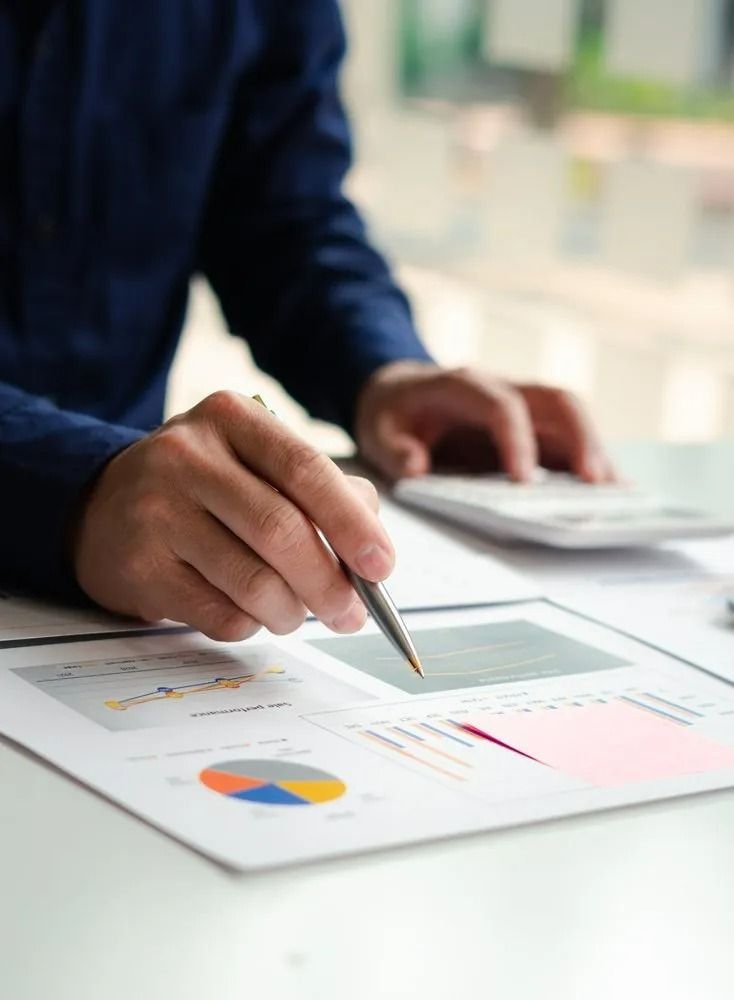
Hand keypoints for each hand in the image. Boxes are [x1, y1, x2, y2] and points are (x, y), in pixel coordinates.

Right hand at [73, 391, 393, 639]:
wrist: (103, 506)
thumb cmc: (203, 487)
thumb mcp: (256, 462)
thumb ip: (321, 490)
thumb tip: (372, 544)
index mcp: (231, 419)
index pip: (305, 469)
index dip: (351, 523)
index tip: (382, 565)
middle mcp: (188, 456)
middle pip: (281, 529)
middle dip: (330, 582)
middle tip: (351, 612)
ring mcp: (157, 511)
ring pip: (253, 581)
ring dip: (292, 612)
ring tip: (296, 614)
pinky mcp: (140, 567)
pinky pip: (219, 614)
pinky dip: (251, 625)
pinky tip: (250, 613)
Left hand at [355, 361, 613, 482]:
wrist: (398, 391)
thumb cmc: (394, 412)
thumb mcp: (377, 430)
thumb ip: (394, 448)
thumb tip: (417, 468)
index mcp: (463, 385)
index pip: (501, 406)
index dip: (517, 440)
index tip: (524, 481)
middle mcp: (503, 388)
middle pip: (555, 402)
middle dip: (580, 439)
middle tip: (596, 484)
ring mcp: (523, 406)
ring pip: (572, 418)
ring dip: (596, 452)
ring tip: (616, 496)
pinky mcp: (533, 427)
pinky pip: (569, 438)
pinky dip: (591, 461)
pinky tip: (609, 493)